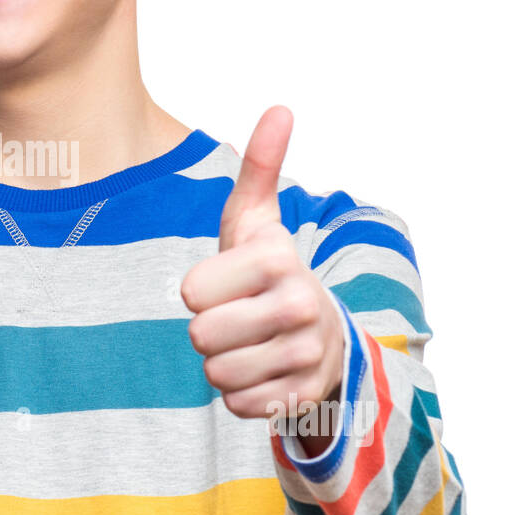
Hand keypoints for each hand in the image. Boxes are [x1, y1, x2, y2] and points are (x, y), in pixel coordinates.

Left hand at [180, 105, 343, 421]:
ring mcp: (304, 356)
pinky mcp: (301, 397)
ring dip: (222, 363)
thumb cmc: (271, 274)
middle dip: (208, 330)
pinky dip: (241, 394)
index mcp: (278, 261)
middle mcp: (299, 307)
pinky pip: (236, 405)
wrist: (324, 337)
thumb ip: (260, 168)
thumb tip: (280, 108)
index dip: (199, 291)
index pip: (190, 292)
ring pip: (216, 374)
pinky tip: (263, 372)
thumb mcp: (258, 222)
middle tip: (236, 317)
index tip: (227, 284)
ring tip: (249, 344)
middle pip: (200, 336)